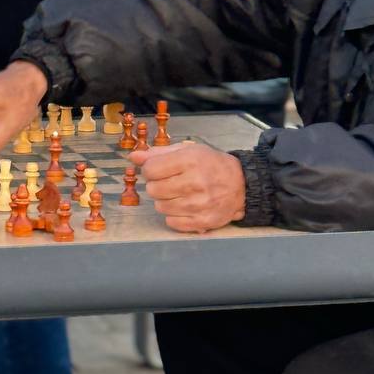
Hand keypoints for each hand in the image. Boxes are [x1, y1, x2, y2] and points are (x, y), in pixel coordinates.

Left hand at [130, 142, 245, 232]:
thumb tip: (133, 157)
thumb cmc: (211, 165)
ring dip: (165, 201)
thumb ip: (159, 153)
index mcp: (190, 161)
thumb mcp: (188, 151)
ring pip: (160, 207)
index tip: (159, 170)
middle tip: (170, 183)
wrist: (241, 184)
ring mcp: (199, 204)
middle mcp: (194, 182)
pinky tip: (184, 207)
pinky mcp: (202, 221)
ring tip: (179, 194)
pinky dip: (174, 216)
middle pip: (153, 190)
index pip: (150, 169)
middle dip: (157, 186)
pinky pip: (171, 222)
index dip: (150, 170)